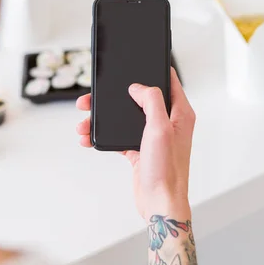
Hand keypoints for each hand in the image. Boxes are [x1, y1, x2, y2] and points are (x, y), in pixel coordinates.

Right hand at [76, 68, 195, 218]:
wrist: (159, 204)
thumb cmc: (167, 170)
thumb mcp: (160, 129)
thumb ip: (151, 101)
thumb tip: (137, 87)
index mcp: (180, 113)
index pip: (168, 81)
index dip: (152, 70)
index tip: (136, 60)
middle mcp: (167, 122)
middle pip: (138, 98)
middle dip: (114, 97)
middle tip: (94, 97)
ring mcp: (152, 136)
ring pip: (123, 117)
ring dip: (103, 118)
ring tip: (84, 121)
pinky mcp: (139, 149)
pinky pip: (117, 136)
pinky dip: (102, 135)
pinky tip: (88, 137)